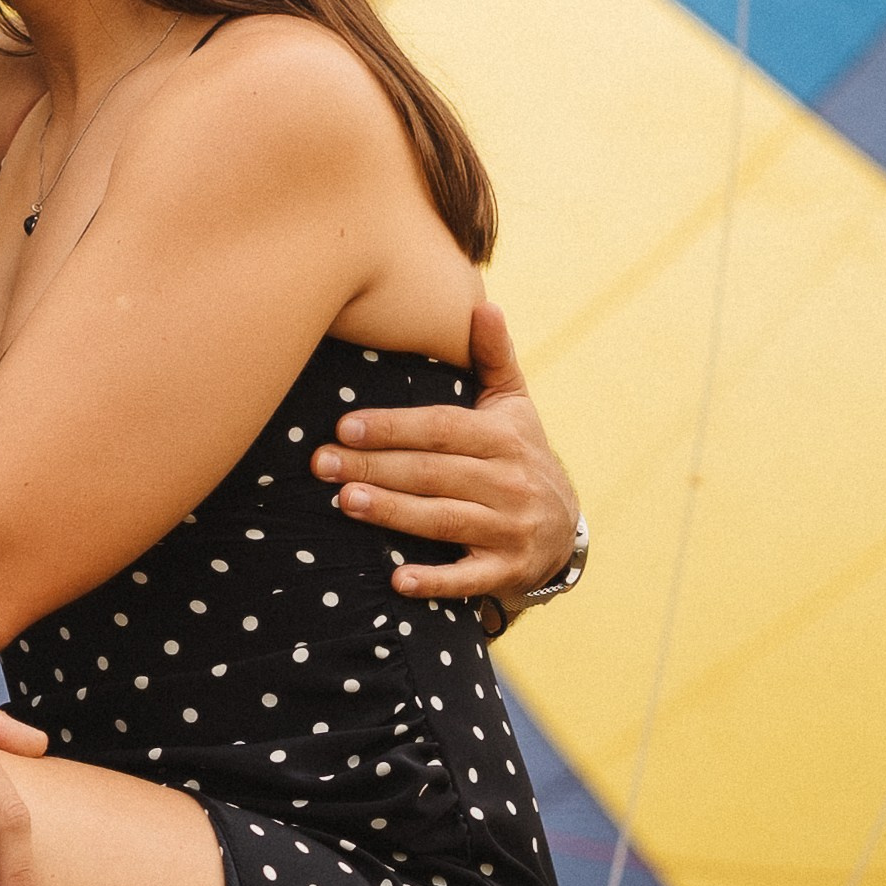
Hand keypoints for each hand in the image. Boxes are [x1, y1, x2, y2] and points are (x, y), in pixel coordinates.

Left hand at [310, 300, 578, 621]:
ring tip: (345, 502)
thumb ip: (493, 356)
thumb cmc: (519, 454)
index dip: (394, 426)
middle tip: (321, 463)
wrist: (565, 530)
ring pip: (444, 519)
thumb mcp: (514, 404)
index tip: (345, 424)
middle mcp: (509, 482)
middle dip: (374, 466)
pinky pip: (469, 578)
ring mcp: (510, 529)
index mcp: (502, 437)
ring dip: (393, 513)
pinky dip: (435, 581)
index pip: (442, 429)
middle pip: (432, 473)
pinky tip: (397, 581)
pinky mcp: (506, 570)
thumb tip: (484, 303)